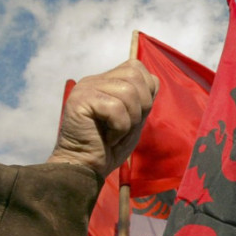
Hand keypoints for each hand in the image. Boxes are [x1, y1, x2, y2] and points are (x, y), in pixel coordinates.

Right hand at [47, 60, 157, 177]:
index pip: (136, 67)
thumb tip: (154, 80)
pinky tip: (108, 138)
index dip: (147, 91)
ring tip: (117, 132)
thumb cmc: (110, 147)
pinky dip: (119, 128)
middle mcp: (94, 80)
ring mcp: (86, 89)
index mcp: (106, 81)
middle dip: (142, 104)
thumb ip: (142, 99)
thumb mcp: (134, 119)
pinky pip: (115, 108)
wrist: (86, 168)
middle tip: (128, 126)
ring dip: (130, 119)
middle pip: (135, 74)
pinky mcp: (80, 101)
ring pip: (128, 91)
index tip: (136, 116)